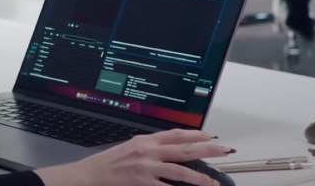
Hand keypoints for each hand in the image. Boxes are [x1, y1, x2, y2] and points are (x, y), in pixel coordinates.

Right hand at [35, 129, 233, 185]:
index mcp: (146, 140)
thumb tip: (169, 149)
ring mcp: (146, 166)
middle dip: (206, 149)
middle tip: (223, 150)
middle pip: (184, 148)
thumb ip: (150, 147)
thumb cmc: (110, 162)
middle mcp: (148, 150)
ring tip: (212, 181)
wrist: (92, 173)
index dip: (196, 134)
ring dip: (199, 176)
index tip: (210, 136)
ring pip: (180, 169)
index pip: (176, 134)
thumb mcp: (131, 147)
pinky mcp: (142, 181)